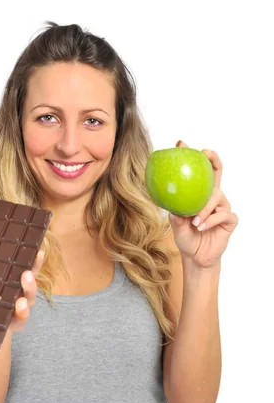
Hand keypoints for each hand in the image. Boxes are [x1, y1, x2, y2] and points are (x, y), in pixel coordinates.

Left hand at [0, 228, 44, 332]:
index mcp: (11, 280)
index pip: (28, 269)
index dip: (36, 262)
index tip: (38, 252)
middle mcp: (18, 294)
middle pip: (31, 287)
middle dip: (32, 281)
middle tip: (26, 274)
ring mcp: (15, 311)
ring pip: (27, 305)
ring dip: (26, 301)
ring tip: (21, 300)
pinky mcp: (10, 324)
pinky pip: (20, 322)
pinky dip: (21, 318)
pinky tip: (18, 313)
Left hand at [168, 141, 238, 268]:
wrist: (196, 257)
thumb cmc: (186, 238)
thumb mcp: (176, 227)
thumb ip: (175, 217)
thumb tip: (172, 209)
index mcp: (199, 196)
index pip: (199, 173)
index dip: (194, 158)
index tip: (181, 144)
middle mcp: (213, 198)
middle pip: (217, 173)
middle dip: (213, 159)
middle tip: (205, 153)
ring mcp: (223, 208)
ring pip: (217, 197)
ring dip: (205, 208)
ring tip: (195, 221)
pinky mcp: (229, 220)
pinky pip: (223, 215)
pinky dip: (211, 220)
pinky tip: (202, 226)